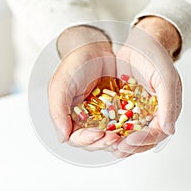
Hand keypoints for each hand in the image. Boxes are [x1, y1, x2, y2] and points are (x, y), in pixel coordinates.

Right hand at [49, 26, 120, 150]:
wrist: (95, 49)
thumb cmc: (74, 65)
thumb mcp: (60, 85)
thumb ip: (58, 110)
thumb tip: (62, 137)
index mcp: (69, 117)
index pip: (76, 138)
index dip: (87, 140)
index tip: (97, 134)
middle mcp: (86, 120)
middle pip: (94, 141)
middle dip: (104, 142)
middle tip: (114, 137)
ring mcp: (102, 115)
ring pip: (109, 136)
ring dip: (116, 138)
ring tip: (124, 135)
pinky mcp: (116, 110)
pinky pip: (122, 123)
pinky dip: (126, 128)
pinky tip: (132, 127)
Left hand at [113, 17, 182, 157]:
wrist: (142, 42)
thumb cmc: (157, 58)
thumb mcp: (166, 78)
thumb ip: (169, 104)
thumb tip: (169, 130)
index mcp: (167, 109)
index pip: (158, 132)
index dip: (145, 140)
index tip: (130, 141)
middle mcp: (154, 112)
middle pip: (144, 137)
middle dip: (132, 145)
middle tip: (118, 149)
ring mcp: (140, 109)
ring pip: (132, 131)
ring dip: (122, 141)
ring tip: (110, 146)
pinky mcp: (127, 104)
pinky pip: (121, 120)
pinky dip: (114, 128)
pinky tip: (104, 132)